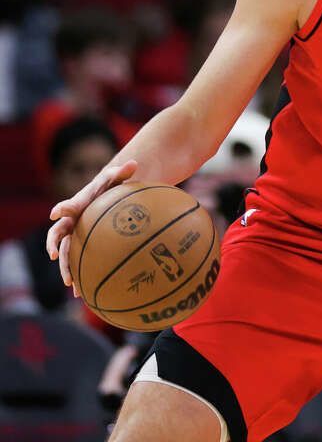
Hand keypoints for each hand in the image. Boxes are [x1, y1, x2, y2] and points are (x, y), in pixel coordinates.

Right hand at [46, 160, 137, 295]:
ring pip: (66, 253)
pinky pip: (80, 262)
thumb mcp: (119, 178)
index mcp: (80, 204)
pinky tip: (84, 293)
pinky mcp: (84, 246)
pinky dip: (81, 276)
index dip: (63, 208)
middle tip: (53, 255)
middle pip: (58, 234)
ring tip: (70, 283)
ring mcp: (77, 235)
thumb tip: (133, 163)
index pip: (70, 205)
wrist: (112, 195)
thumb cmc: (114, 186)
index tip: (57, 213)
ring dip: (66, 267)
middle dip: (53, 244)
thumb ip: (123, 172)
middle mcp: (73, 221)